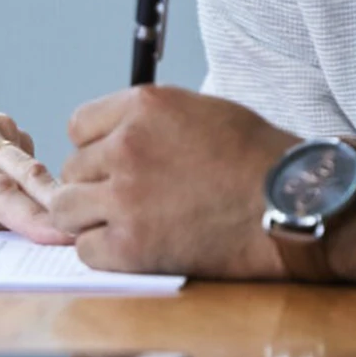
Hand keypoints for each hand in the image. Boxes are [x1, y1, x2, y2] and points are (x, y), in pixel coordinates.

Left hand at [52, 87, 297, 276]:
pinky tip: (140, 244)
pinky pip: (85, 248)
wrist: (290, 202)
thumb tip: (112, 141)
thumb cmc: (257, 157)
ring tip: (128, 221)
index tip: (117, 162)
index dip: (97, 146)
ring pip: (65, 209)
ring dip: (91, 217)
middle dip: (96, 183)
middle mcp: (127, 146)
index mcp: (145, 106)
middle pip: (71, 169)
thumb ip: (151, 122)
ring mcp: (124, 196)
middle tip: (133, 196)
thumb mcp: (203, 112)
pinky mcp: (129, 245)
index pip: (78, 126)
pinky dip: (107, 251)